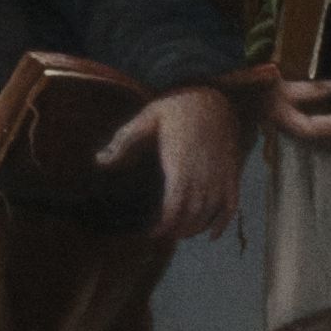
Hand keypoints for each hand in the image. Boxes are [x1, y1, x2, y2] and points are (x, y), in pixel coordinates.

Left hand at [97, 85, 242, 241]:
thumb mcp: (145, 120)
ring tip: (179, 233)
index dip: (163, 226)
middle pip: (191, 216)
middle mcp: (202, 175)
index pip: (174, 208)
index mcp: (179, 165)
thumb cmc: (175, 108)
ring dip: (195, 229)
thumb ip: (122, 142)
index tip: (151, 233)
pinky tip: (211, 235)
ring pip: (209, 214)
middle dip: (176, 231)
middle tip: (162, 235)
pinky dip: (222, 224)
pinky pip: (231, 205)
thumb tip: (99, 161)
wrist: (210, 95)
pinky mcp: (231, 173)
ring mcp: (219, 175)